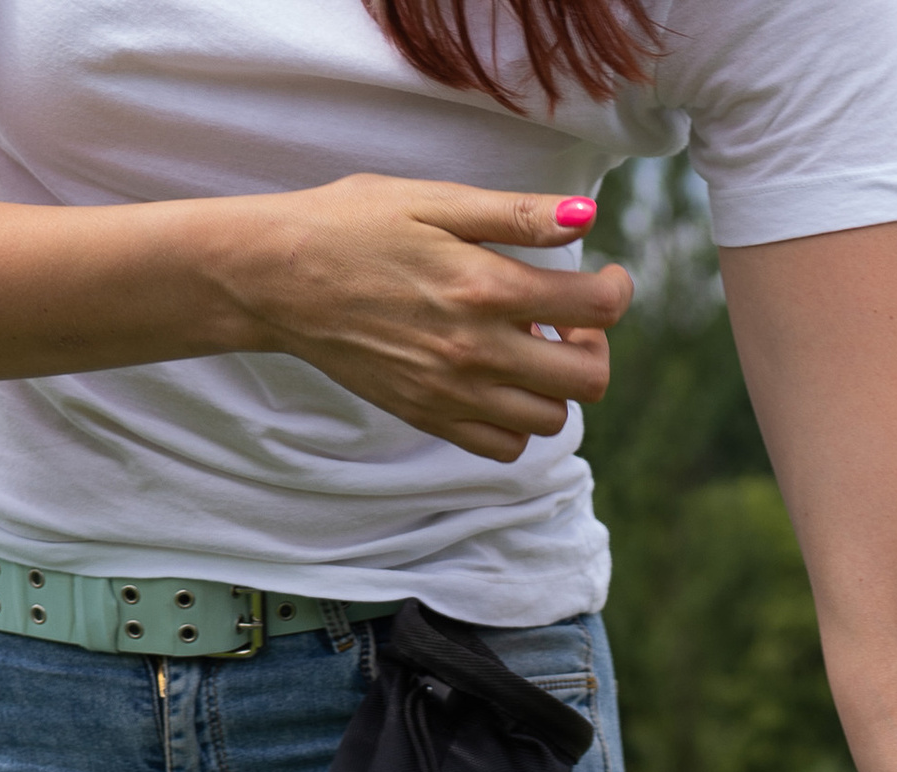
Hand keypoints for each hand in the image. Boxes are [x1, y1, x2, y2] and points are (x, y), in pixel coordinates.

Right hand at [220, 178, 632, 461]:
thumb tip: (586, 216)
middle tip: (571, 319)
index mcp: (484, 286)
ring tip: (530, 346)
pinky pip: (503, 447)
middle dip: (595, 346)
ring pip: (551, 420)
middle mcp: (475, 350)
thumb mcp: (434, 199)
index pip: (595, 307)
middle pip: (586, 380)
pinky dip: (517, 422)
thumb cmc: (352, 224)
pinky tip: (500, 381)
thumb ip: (513, 215)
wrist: (280, 279)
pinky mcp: (429, 417)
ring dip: (556, 386)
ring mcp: (452, 392)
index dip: (617, 290)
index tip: (605, 277)